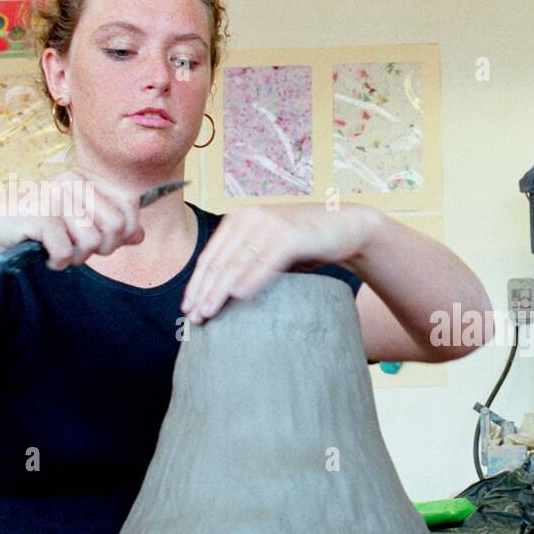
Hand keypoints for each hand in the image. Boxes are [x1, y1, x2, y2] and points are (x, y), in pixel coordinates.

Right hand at [0, 166, 144, 269]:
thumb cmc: (35, 227)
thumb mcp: (77, 225)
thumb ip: (109, 228)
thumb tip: (140, 235)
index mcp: (86, 178)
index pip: (130, 204)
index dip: (124, 231)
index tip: (102, 240)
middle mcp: (73, 180)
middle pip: (117, 225)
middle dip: (103, 248)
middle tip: (79, 250)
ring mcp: (56, 195)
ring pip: (93, 241)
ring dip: (77, 258)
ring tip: (58, 250)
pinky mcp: (40, 214)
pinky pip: (67, 251)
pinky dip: (57, 262)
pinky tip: (44, 254)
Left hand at [181, 204, 375, 323]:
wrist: (346, 227)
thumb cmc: (305, 243)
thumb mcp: (269, 247)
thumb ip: (246, 261)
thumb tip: (220, 294)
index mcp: (239, 218)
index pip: (210, 255)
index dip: (197, 283)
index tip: (187, 307)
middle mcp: (250, 216)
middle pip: (219, 260)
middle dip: (204, 291)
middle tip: (194, 317)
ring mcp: (270, 223)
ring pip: (237, 262)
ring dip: (220, 290)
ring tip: (208, 312)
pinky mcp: (291, 234)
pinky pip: (266, 261)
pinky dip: (251, 279)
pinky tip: (238, 296)